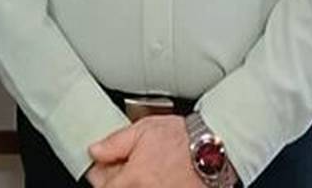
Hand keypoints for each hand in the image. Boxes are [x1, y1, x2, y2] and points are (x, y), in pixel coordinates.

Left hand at [89, 116, 204, 186]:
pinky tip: (155, 175)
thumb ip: (115, 142)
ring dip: (133, 181)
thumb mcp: (144, 129)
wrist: (215, 148)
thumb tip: (95, 151)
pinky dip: (150, 183)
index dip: (100, 174)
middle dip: (116, 180)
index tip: (102, 165)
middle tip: (122, 165)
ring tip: (143, 169)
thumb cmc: (184, 138)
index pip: (104, 187)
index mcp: (135, 178)